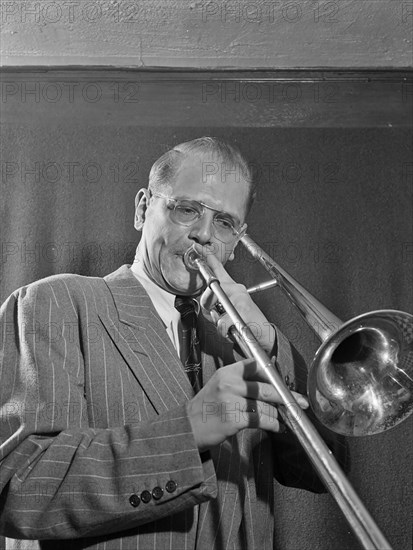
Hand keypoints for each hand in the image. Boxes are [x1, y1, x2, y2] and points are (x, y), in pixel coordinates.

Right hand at [186, 358, 308, 452]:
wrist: (188, 427)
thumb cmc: (206, 407)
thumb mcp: (219, 384)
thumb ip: (241, 379)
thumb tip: (271, 373)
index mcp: (227, 372)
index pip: (256, 366)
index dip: (274, 374)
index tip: (285, 383)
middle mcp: (229, 383)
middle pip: (266, 388)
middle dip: (287, 397)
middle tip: (300, 402)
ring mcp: (231, 401)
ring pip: (266, 406)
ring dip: (279, 415)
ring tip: (285, 419)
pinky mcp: (233, 419)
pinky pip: (261, 421)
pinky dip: (273, 425)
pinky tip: (277, 427)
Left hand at [196, 245, 275, 352]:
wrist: (263, 335)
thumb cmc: (244, 323)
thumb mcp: (225, 313)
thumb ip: (212, 306)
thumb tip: (205, 304)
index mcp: (232, 288)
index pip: (218, 269)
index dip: (208, 257)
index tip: (199, 247)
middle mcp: (236, 288)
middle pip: (210, 288)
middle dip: (207, 303)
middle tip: (215, 313)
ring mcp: (240, 297)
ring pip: (215, 306)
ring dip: (218, 320)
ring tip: (229, 324)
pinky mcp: (243, 308)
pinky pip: (223, 321)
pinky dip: (224, 329)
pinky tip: (233, 329)